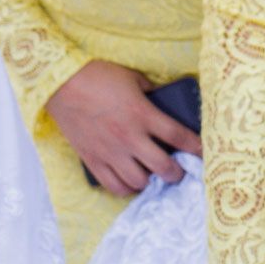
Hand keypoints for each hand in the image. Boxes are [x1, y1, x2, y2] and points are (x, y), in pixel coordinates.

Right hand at [47, 60, 199, 193]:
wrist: (61, 83)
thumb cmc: (98, 76)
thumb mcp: (132, 78)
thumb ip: (151, 93)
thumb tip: (164, 102)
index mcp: (143, 115)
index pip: (179, 137)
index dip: (196, 148)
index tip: (204, 154)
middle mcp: (130, 138)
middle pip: (164, 168)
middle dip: (177, 173)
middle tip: (178, 170)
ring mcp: (111, 152)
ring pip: (140, 182)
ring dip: (150, 180)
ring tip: (151, 173)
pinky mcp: (93, 160)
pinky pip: (114, 185)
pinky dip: (126, 187)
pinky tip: (130, 180)